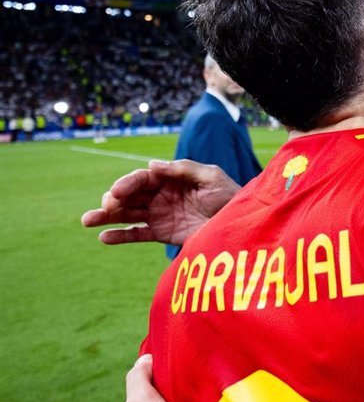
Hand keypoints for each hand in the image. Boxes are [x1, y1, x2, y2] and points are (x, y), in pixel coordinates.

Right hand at [81, 160, 239, 245]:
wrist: (239, 224)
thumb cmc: (229, 196)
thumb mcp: (210, 177)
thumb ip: (183, 169)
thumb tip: (152, 164)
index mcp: (170, 178)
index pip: (142, 179)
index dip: (127, 184)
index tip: (115, 192)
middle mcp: (160, 195)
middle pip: (130, 195)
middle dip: (113, 199)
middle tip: (105, 207)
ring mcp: (159, 215)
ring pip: (127, 214)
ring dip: (106, 216)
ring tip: (87, 220)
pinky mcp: (162, 233)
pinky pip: (137, 234)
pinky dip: (120, 236)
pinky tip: (103, 237)